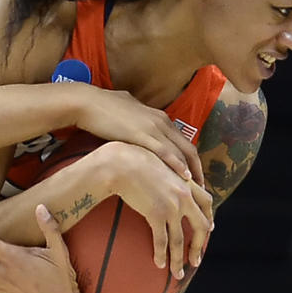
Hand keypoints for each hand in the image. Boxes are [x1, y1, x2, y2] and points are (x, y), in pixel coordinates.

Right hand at [79, 87, 203, 186]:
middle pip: (188, 148)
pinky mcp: (142, 135)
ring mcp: (153, 128)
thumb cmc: (104, 108)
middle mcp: (162, 122)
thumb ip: (141, 121)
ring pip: (181, 152)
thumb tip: (141, 126)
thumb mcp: (130, 113)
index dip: (191, 160)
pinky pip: (165, 152)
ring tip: (197, 188)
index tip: (195, 176)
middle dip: (197, 169)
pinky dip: (177, 165)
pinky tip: (184, 178)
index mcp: (160, 118)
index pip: (183, 142)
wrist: (89, 103)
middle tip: (202, 187)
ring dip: (191, 171)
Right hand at [91, 141, 210, 277]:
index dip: (208, 218)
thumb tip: (168, 187)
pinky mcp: (156, 215)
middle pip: (200, 227)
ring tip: (177, 273)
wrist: (122, 164)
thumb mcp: (162, 167)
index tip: (209, 229)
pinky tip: (159, 263)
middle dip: (198, 246)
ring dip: (179, 259)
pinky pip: (161, 241)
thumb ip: (171, 178)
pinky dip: (161, 254)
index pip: (206, 203)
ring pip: (180, 240)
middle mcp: (184, 197)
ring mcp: (172, 207)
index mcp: (187, 183)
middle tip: (195, 260)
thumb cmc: (136, 162)